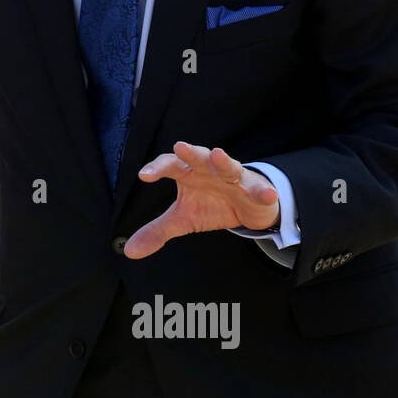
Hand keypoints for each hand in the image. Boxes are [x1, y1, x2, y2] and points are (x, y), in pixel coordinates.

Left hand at [124, 142, 279, 259]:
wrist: (245, 207)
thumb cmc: (210, 204)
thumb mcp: (182, 219)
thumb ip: (157, 231)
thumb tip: (129, 251)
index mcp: (188, 174)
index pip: (170, 165)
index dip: (157, 168)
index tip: (144, 175)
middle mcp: (210, 170)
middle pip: (198, 157)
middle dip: (190, 153)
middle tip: (180, 147)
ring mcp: (234, 178)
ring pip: (229, 166)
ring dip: (224, 162)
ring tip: (218, 155)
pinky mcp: (255, 189)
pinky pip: (259, 190)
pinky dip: (263, 191)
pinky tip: (268, 194)